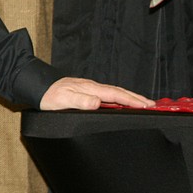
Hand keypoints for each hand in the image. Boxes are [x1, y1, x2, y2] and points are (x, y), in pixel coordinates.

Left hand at [39, 77, 154, 110]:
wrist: (39, 88)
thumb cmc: (50, 96)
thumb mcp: (63, 101)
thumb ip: (80, 101)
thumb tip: (97, 102)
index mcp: (90, 89)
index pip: (116, 95)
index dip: (132, 100)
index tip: (146, 105)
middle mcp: (93, 87)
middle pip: (120, 92)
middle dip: (137, 98)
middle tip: (153, 105)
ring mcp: (91, 89)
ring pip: (115, 93)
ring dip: (130, 98)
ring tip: (143, 104)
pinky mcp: (88, 91)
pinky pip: (109, 95)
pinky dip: (120, 99)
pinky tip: (122, 103)